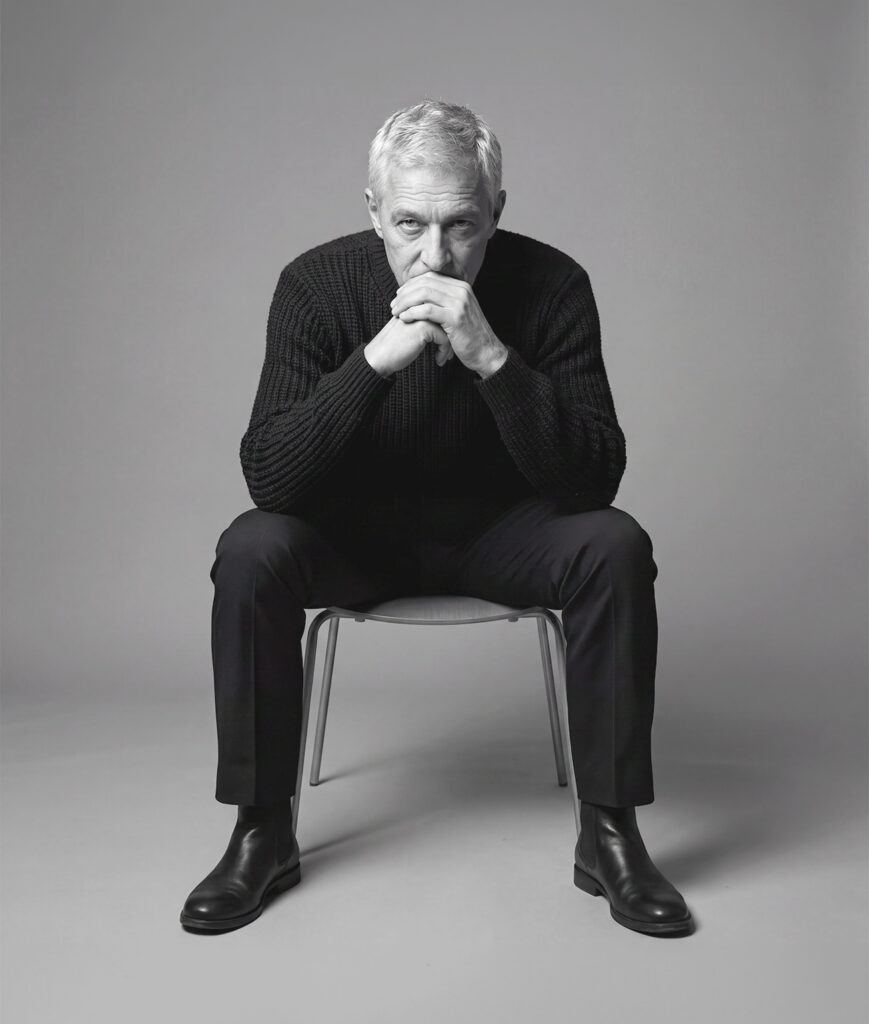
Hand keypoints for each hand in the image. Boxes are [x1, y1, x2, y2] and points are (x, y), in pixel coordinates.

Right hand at [364, 312, 452, 375]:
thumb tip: (446, 327)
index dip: (448, 329)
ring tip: (446, 357)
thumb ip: (425, 321)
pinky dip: (444, 352)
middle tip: (451, 352)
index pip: (443, 313)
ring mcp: (423, 314)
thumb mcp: (411, 328)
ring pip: (449, 329)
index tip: (448, 345)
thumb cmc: (394, 345)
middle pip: (448, 319)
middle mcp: (421, 305)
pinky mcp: (424, 326)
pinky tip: (438, 361)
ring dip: (449, 346)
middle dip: (452, 337)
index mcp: (417, 303)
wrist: (380, 356)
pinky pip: (445, 338)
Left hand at [390, 271, 507, 376]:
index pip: (430, 277)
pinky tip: (404, 319)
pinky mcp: (455, 318)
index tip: (399, 295)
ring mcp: (459, 303)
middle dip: (405, 293)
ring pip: (424, 294)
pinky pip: (428, 310)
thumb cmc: (468, 337)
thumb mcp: (458, 313)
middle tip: (393, 304)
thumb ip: (444, 302)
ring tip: (395, 312)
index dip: (412, 285)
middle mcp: (461, 291)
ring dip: (406, 303)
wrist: (486, 352)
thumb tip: (423, 296)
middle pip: (425, 283)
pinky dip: (412, 313)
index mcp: (461, 287)